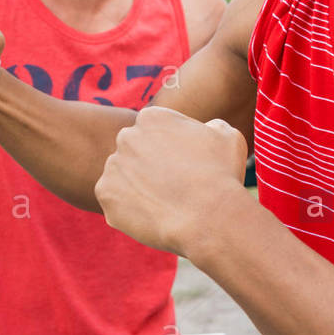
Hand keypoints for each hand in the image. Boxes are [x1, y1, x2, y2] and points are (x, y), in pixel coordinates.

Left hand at [95, 107, 247, 255]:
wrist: (207, 217)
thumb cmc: (221, 174)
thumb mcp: (228, 137)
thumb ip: (212, 126)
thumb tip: (208, 128)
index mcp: (152, 117)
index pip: (155, 130)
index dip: (171, 147)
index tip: (185, 164)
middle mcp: (125, 137)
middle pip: (135, 150)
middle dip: (149, 164)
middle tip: (174, 184)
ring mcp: (112, 167)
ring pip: (124, 176)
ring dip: (139, 186)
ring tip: (166, 202)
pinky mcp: (105, 196)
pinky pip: (117, 201)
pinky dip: (132, 209)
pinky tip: (156, 214)